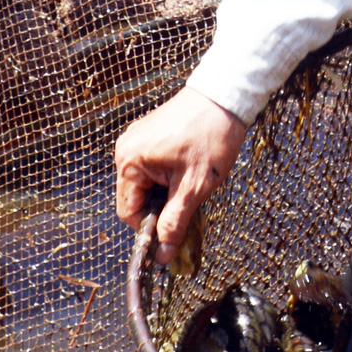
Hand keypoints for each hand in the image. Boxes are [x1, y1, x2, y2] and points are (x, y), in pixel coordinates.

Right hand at [114, 85, 248, 266]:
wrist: (226, 95)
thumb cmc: (212, 137)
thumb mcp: (195, 187)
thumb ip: (175, 222)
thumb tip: (161, 255)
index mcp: (129, 162)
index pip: (128, 213)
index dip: (151, 227)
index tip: (175, 229)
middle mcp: (125, 149)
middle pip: (135, 197)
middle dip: (162, 206)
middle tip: (191, 200)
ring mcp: (137, 138)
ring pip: (145, 182)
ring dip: (167, 190)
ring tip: (194, 178)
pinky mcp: (149, 133)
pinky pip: (151, 165)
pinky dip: (168, 174)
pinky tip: (190, 166)